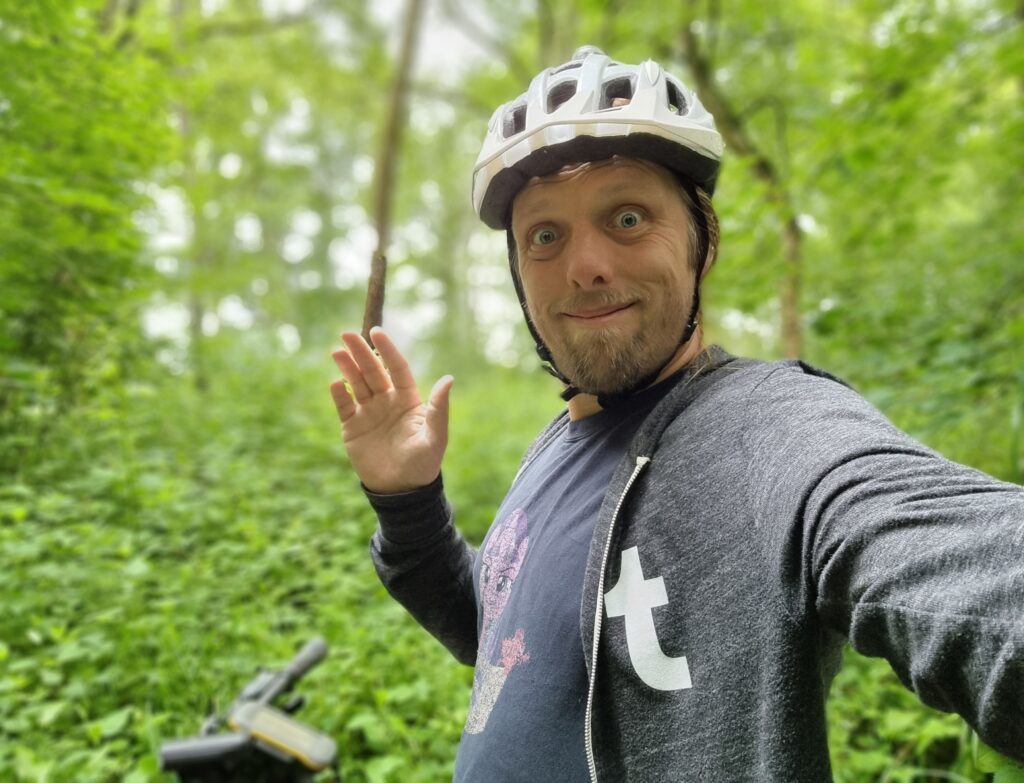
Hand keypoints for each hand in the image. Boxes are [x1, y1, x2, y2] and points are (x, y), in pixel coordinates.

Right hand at [329, 328, 452, 493]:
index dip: (387, 350)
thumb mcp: (435, 435)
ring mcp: (368, 412)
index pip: (395, 368)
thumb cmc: (423, 463)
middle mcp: (386, 401)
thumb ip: (439, 407)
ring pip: (355, 383)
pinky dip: (339, 394)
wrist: (402, 490)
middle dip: (360, 352)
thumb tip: (449, 378)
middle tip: (346, 333)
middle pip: (372, 371)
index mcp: (407, 399)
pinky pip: (344, 406)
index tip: (377, 332)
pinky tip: (335, 383)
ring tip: (337, 351)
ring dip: (347, 367)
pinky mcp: (352, 427)